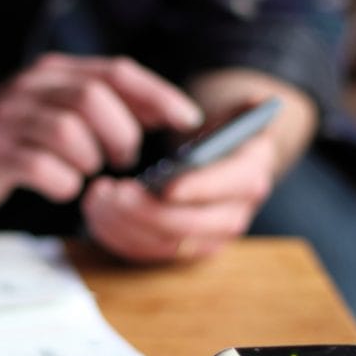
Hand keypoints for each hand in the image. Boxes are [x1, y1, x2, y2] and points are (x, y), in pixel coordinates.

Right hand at [0, 53, 202, 209]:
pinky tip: (59, 186)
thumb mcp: (51, 107)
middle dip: (122, 135)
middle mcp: (31, 87)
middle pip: (94, 98)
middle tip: (122, 160)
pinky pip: (41, 167)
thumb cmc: (9, 135)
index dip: (157, 95)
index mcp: (52, 71)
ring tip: (84, 172)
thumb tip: (161, 114)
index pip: (116, 71)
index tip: (187, 120)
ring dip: (89, 161)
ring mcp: (8, 118)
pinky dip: (62, 183)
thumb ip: (98, 105)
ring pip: (69, 132)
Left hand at [81, 130, 277, 261]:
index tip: (166, 185)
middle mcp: (233, 216)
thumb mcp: (230, 117)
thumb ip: (242, 111)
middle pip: (191, 224)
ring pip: (164, 245)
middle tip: (114, 192)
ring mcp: (205, 240)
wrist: (208, 163)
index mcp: (250, 178)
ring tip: (98, 197)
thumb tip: (259, 102)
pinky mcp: (178, 252)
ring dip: (125, 224)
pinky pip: (146, 254)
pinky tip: (96, 212)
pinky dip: (117, 236)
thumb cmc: (213, 135)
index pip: (230, 187)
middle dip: (148, 211)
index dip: (199, 188)